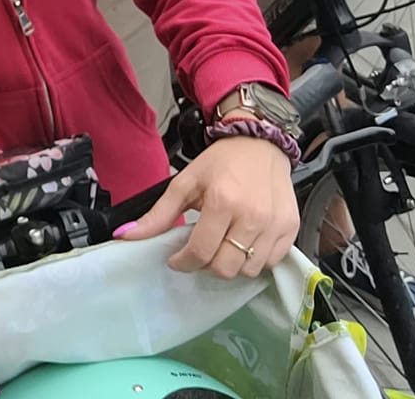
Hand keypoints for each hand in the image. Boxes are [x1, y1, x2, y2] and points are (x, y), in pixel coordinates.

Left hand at [118, 132, 297, 277]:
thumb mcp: (184, 182)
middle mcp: (252, 216)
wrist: (261, 143)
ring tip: (223, 245)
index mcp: (223, 202)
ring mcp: (275, 225)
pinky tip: (244, 243)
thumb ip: (158, 214)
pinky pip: (271, 262)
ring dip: (231, 264)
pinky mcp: (290, 228)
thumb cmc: (220, 162)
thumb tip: (124, 236)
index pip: (201, 252)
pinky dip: (255, 260)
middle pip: (225, 268)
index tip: (177, 258)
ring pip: (248, 270)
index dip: (183, 262)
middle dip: (206, 265)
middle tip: (200, 250)